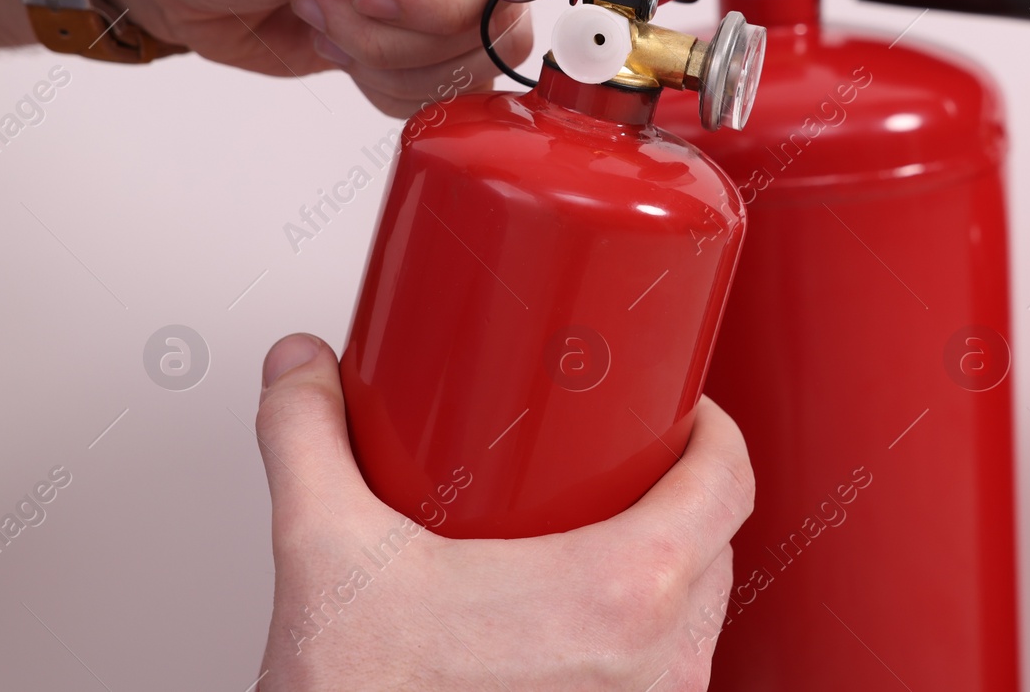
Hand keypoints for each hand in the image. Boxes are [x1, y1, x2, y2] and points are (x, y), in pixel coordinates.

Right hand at [253, 334, 752, 690]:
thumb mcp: (325, 554)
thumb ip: (307, 439)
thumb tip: (302, 368)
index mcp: (623, 592)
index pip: (727, 480)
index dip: (711, 431)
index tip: (677, 411)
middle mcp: (659, 663)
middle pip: (712, 542)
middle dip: (671, 493)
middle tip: (613, 464)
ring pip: (693, 614)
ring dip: (659, 568)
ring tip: (589, 537)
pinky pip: (665, 674)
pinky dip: (640, 636)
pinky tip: (576, 622)